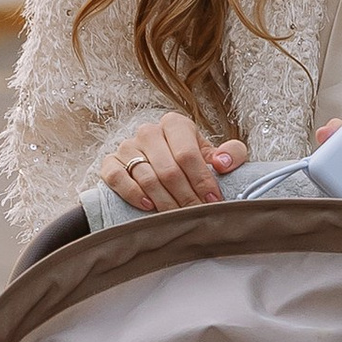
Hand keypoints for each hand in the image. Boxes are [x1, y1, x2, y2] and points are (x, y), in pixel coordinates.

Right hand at [100, 111, 244, 212]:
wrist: (161, 163)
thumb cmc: (191, 161)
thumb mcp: (215, 154)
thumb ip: (232, 153)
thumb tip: (223, 163)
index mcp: (175, 125)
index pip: (188, 154)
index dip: (202, 180)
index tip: (213, 201)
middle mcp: (149, 132)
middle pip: (168, 170)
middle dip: (186, 197)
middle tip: (197, 215)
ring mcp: (127, 146)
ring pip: (146, 177)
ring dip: (164, 202)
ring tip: (178, 217)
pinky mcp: (110, 162)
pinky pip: (117, 177)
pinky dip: (132, 193)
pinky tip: (148, 206)